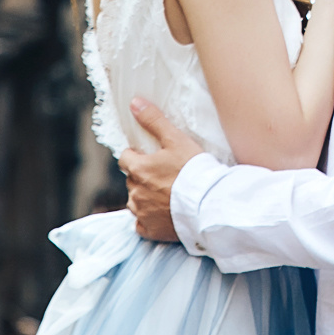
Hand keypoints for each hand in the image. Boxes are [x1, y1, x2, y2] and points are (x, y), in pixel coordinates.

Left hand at [120, 99, 201, 241]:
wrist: (208, 204)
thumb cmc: (194, 169)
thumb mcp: (176, 139)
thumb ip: (154, 120)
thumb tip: (134, 103)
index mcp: (138, 169)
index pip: (125, 158)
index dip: (136, 155)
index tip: (151, 156)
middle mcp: (134, 193)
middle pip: (132, 180)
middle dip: (143, 176)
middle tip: (165, 174)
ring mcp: (140, 214)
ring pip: (136, 201)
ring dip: (146, 197)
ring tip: (168, 193)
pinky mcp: (149, 231)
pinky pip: (142, 224)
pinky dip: (150, 218)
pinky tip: (165, 212)